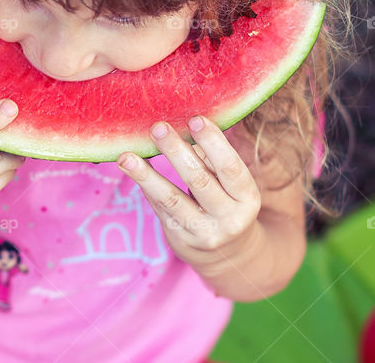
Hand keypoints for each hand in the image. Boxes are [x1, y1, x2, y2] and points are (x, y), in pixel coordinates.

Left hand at [116, 115, 261, 270]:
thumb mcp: (229, 185)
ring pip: (171, 198)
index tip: (195, 119)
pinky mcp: (180, 239)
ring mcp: (203, 232)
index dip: (214, 143)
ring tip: (126, 156)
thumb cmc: (225, 202)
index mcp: (247, 198)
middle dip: (176, 151)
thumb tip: (184, 123)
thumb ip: (212, 159)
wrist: (226, 254)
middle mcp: (229, 219)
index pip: (231, 168)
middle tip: (158, 127)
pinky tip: (130, 167)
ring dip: (146, 174)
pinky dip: (144, 185)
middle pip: (199, 180)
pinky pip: (159, 207)